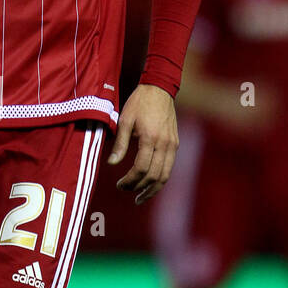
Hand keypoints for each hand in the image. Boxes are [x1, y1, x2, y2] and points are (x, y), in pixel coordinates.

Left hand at [108, 84, 178, 204]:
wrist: (160, 89)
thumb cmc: (139, 103)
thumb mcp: (125, 120)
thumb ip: (120, 143)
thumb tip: (112, 163)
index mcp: (150, 138)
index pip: (141, 168)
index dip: (130, 180)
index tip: (119, 185)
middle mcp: (164, 144)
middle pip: (154, 175)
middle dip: (139, 187)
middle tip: (125, 190)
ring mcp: (172, 145)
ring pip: (165, 175)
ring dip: (152, 189)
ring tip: (140, 197)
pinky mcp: (175, 144)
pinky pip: (169, 167)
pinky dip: (160, 179)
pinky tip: (150, 184)